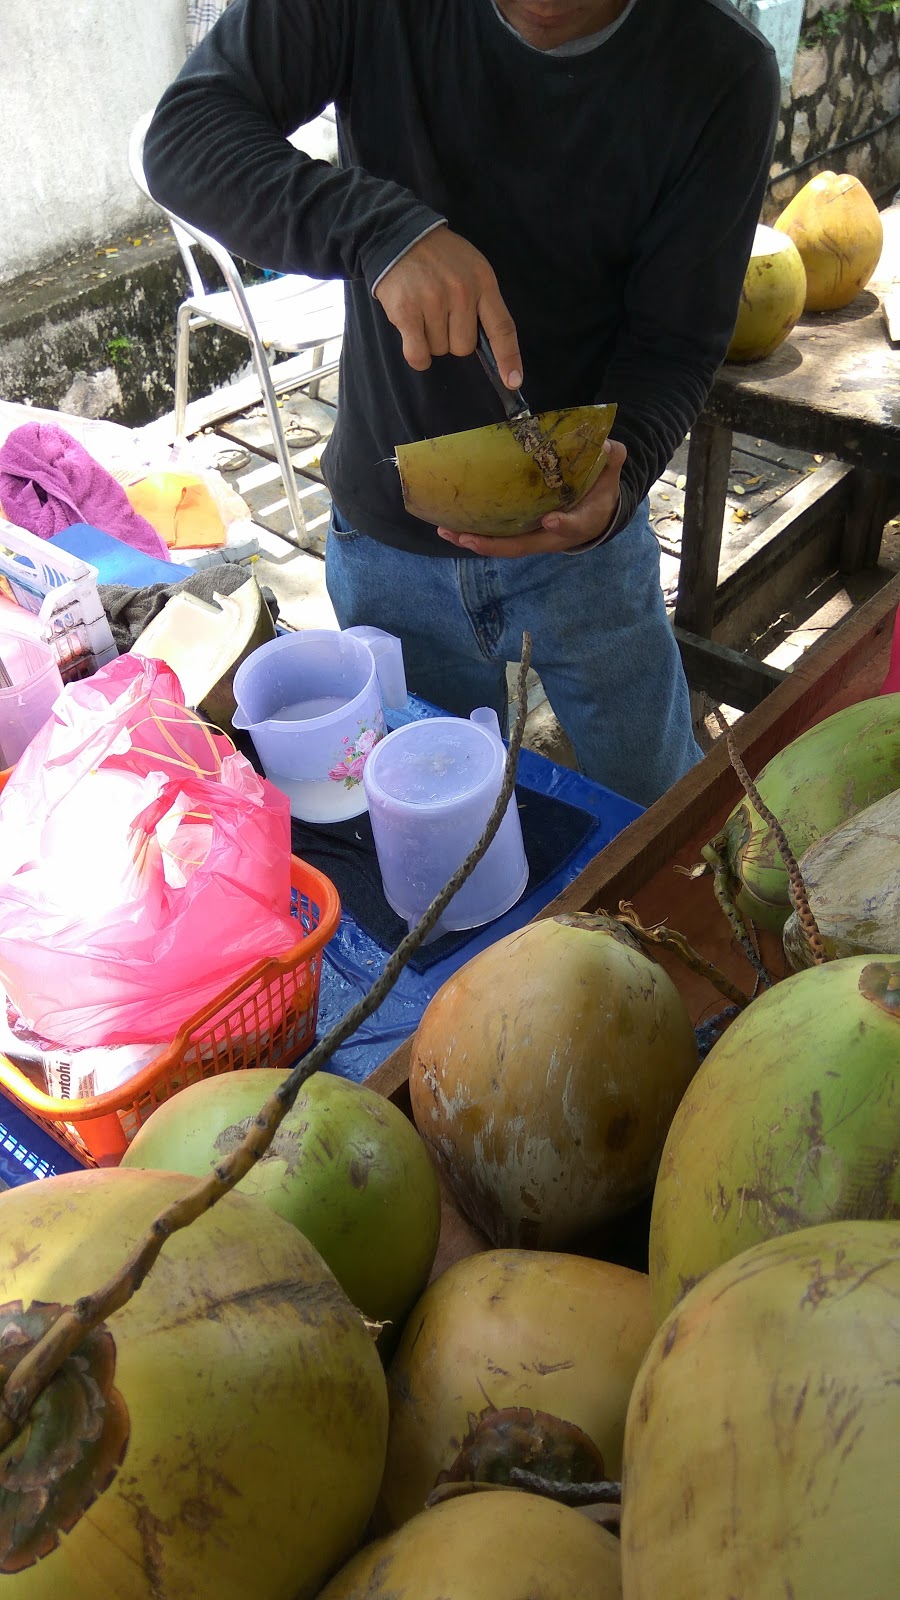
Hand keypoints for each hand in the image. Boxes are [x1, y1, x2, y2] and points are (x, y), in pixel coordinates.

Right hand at [374, 226, 522, 387]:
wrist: (399, 235)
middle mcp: (461, 292)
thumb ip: (482, 302)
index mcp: (483, 281)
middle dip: (452, 339)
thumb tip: (488, 347)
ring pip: (440, 350)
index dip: (508, 358)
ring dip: (431, 339)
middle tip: (440, 313)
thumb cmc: (439, 257)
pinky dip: (417, 355)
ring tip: (423, 310)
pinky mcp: (407, 311)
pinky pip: (418, 354)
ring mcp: (433, 301)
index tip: (513, 381)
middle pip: (464, 347)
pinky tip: (412, 335)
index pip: (502, 328)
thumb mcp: (472, 268)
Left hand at [437, 439, 626, 557]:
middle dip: (492, 544)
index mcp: (579, 523)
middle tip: (466, 538)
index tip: (551, 519)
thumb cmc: (600, 493)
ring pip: (503, 546)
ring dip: (474, 541)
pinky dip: (474, 534)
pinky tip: (450, 527)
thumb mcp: (609, 476)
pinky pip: (496, 539)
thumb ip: (610, 460)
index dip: (563, 525)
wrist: (597, 515)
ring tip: (446, 532)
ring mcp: (534, 539)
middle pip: (522, 546)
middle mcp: (552, 537)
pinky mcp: (520, 535)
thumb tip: (608, 446)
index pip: (572, 527)